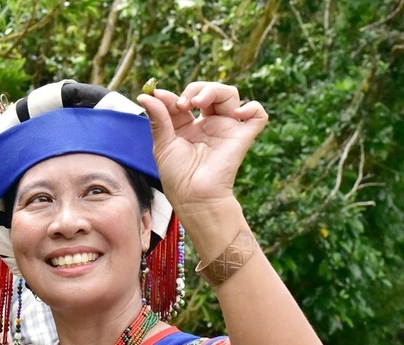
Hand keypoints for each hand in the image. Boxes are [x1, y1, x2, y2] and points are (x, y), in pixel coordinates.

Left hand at [137, 82, 267, 211]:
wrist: (194, 196)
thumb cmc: (177, 176)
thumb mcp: (163, 144)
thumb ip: (158, 118)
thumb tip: (145, 95)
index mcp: (189, 126)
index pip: (185, 99)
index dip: (174, 94)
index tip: (160, 96)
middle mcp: (209, 124)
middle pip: (210, 91)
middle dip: (196, 89)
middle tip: (183, 104)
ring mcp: (226, 129)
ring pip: (231, 95)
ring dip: (215, 90)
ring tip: (199, 103)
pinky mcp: (242, 137)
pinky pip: (258, 116)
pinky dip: (252, 108)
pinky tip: (236, 113)